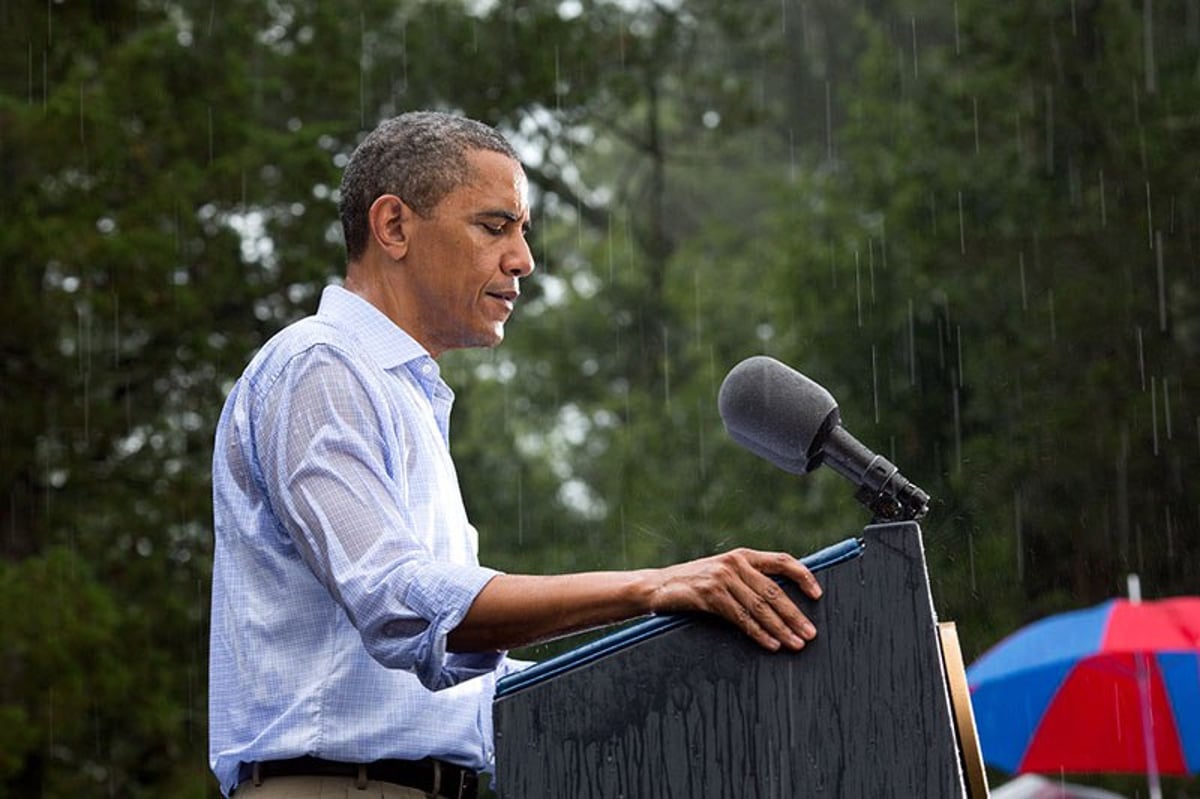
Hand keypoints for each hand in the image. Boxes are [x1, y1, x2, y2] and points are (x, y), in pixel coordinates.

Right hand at [647, 548, 821, 650]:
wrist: (656, 587)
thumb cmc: (694, 584)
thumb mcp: (724, 575)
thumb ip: (748, 581)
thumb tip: (782, 602)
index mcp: (743, 556)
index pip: (782, 561)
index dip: (803, 576)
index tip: (818, 594)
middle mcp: (735, 563)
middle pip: (774, 590)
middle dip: (795, 614)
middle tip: (810, 633)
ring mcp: (722, 578)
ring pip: (760, 607)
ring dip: (781, 628)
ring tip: (796, 643)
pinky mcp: (710, 595)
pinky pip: (741, 618)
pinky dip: (759, 633)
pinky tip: (771, 644)